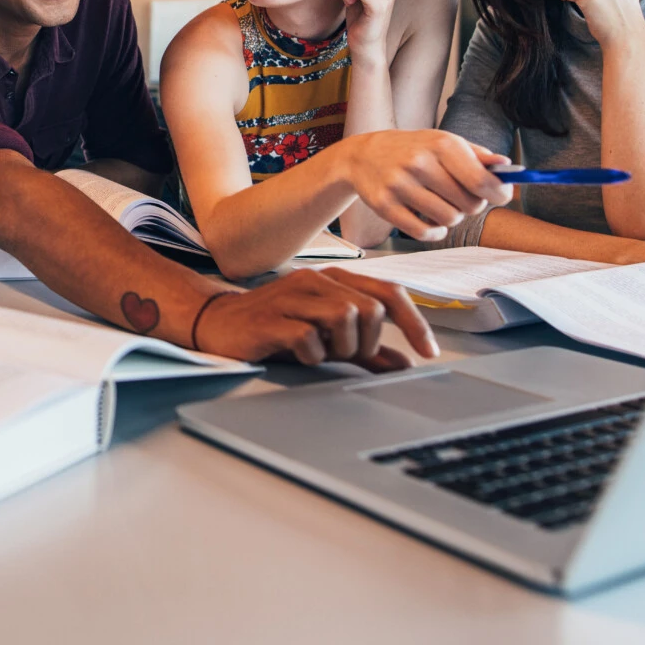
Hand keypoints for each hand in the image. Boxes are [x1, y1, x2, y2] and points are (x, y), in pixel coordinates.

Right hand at [194, 269, 437, 369]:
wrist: (217, 323)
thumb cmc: (275, 327)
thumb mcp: (326, 336)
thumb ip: (366, 350)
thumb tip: (403, 365)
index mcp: (333, 279)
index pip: (388, 292)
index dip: (414, 322)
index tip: (427, 352)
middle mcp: (315, 280)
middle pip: (370, 309)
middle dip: (368, 342)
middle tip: (347, 355)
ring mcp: (291, 297)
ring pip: (345, 318)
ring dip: (342, 347)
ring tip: (321, 353)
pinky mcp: (270, 319)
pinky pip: (309, 339)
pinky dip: (312, 355)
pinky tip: (299, 355)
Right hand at [337, 130, 512, 241]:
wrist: (363, 155)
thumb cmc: (412, 149)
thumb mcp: (444, 142)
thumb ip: (477, 155)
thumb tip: (507, 167)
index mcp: (440, 145)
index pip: (482, 181)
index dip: (499, 194)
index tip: (501, 196)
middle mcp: (419, 163)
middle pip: (469, 204)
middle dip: (472, 205)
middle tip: (462, 197)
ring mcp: (400, 185)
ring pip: (449, 220)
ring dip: (452, 218)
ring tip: (442, 206)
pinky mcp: (385, 206)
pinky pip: (424, 233)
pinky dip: (434, 232)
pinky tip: (431, 222)